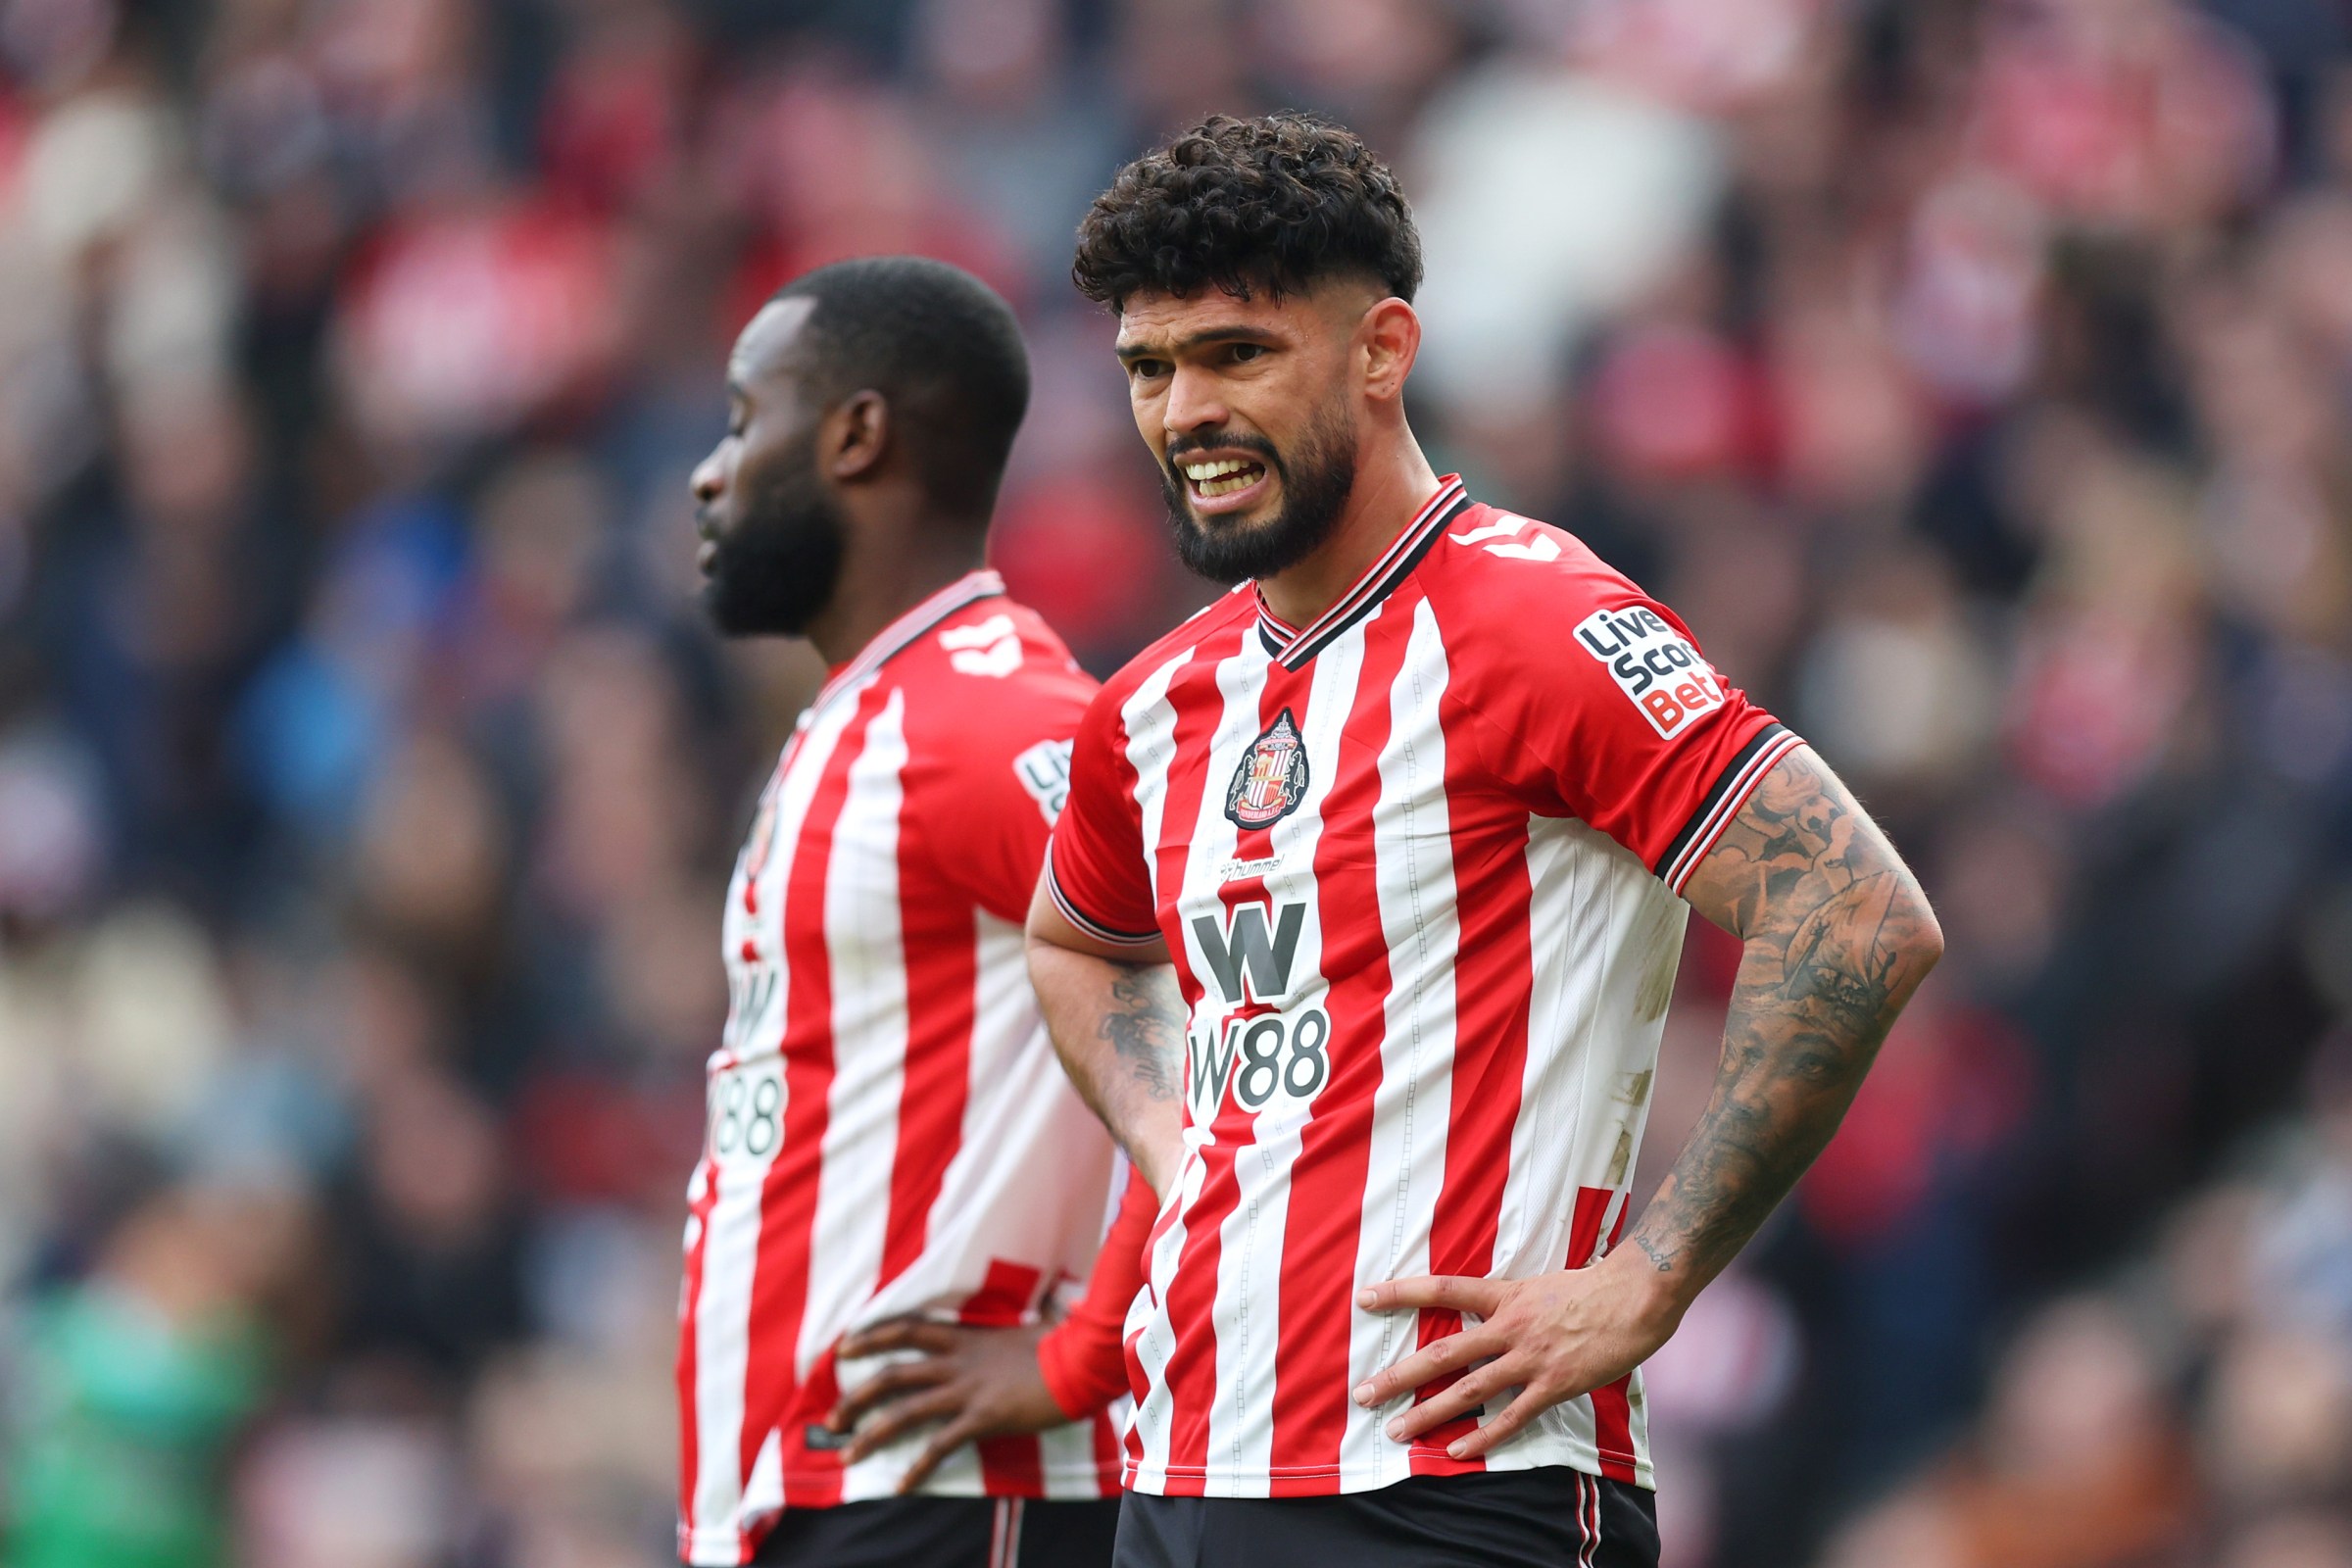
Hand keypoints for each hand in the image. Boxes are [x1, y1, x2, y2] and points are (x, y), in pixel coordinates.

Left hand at [828, 1318, 1067, 1492]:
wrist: (1081, 1361)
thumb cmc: (1059, 1344)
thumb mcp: (1025, 1329)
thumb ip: (1008, 1330)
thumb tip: (1022, 1320)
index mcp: (964, 1338)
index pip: (906, 1329)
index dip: (871, 1337)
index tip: (844, 1348)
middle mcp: (957, 1363)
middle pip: (893, 1375)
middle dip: (856, 1396)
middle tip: (833, 1417)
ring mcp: (967, 1391)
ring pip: (905, 1412)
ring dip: (871, 1434)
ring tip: (847, 1454)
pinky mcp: (982, 1418)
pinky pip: (940, 1445)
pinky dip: (918, 1468)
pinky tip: (902, 1486)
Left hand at [1350, 1251, 1680, 1460]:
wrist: (1636, 1295)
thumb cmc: (1592, 1287)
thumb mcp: (1538, 1283)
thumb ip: (1509, 1302)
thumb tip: (1482, 1314)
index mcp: (1503, 1295)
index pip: (1441, 1289)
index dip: (1401, 1292)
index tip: (1364, 1298)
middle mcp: (1508, 1326)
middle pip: (1442, 1353)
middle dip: (1399, 1375)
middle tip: (1363, 1393)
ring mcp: (1530, 1358)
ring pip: (1468, 1389)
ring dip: (1428, 1413)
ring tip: (1397, 1430)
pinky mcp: (1553, 1385)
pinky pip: (1511, 1416)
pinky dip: (1483, 1437)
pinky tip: (1456, 1452)